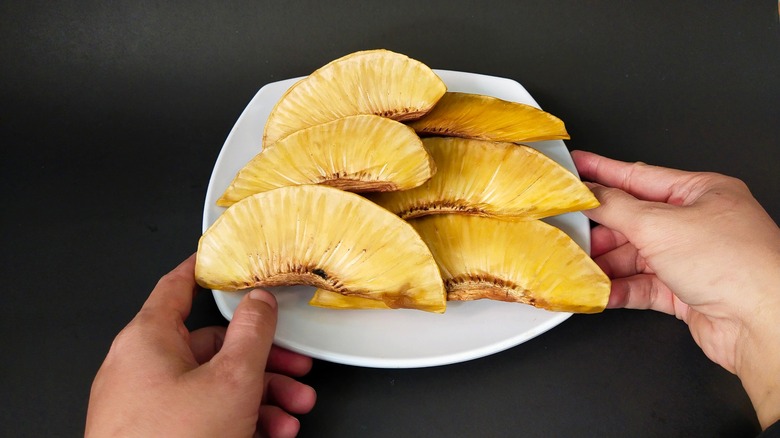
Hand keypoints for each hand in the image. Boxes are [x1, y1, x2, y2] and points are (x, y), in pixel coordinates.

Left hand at [85, 255, 315, 437]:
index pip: (176, 288)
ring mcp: (147, 406)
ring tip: (292, 413)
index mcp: (147, 340)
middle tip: (296, 370)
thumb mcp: (232, 379)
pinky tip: (272, 434)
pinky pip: (202, 415)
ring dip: (261, 398)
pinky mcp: (156, 435)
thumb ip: (253, 332)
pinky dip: (239, 420)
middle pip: (212, 348)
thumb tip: (259, 301)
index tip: (221, 260)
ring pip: (213, 387)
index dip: (204, 271)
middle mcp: (142, 369)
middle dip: (264, 362)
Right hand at [572, 150, 779, 428]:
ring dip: (605, 261)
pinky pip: (642, 286)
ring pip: (634, 255)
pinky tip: (598, 290)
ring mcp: (691, 260)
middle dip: (600, 227)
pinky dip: (618, 288)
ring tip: (576, 262)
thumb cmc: (736, 265)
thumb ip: (617, 207)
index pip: (640, 176)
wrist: (765, 324)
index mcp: (701, 193)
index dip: (603, 171)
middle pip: (634, 220)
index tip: (576, 165)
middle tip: (566, 225)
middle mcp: (697, 224)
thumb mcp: (661, 224)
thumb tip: (589, 193)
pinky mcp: (685, 293)